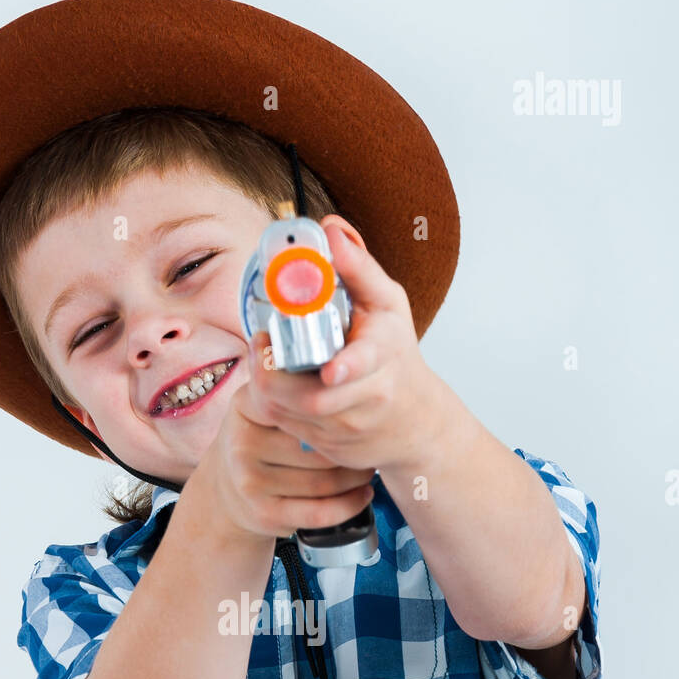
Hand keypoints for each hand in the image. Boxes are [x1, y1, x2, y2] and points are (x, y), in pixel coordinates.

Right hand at [195, 369, 375, 544]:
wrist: (226, 489)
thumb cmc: (261, 438)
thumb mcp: (263, 403)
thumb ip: (287, 377)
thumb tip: (321, 337)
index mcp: (245, 406)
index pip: (297, 399)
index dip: (334, 403)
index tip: (359, 400)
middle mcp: (242, 443)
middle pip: (317, 443)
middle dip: (351, 445)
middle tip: (373, 443)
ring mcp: (250, 482)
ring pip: (323, 480)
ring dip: (356, 476)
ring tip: (370, 467)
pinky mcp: (263, 514)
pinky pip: (319, 512)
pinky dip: (349, 504)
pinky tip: (363, 494)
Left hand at [245, 220, 447, 473]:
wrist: (417, 422)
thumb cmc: (397, 355)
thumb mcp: (388, 304)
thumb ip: (358, 267)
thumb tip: (329, 229)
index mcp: (385, 354)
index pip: (367, 363)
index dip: (347, 367)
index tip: (331, 370)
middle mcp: (372, 396)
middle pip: (312, 397)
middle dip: (275, 374)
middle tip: (261, 345)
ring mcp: (352, 429)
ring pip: (292, 414)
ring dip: (268, 387)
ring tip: (264, 361)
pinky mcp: (333, 449)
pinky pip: (289, 429)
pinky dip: (275, 407)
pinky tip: (276, 386)